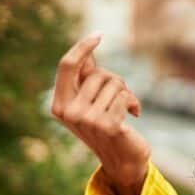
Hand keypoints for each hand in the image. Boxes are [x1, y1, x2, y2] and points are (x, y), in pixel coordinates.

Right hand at [51, 33, 150, 194]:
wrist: (123, 159)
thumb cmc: (107, 126)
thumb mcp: (91, 102)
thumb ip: (86, 79)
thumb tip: (87, 49)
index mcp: (59, 105)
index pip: (66, 66)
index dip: (82, 47)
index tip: (98, 34)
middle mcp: (69, 113)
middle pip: (97, 73)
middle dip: (114, 80)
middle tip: (119, 96)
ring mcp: (88, 120)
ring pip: (114, 83)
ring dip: (126, 92)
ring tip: (125, 108)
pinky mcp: (108, 125)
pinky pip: (125, 96)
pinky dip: (134, 102)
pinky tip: (134, 115)